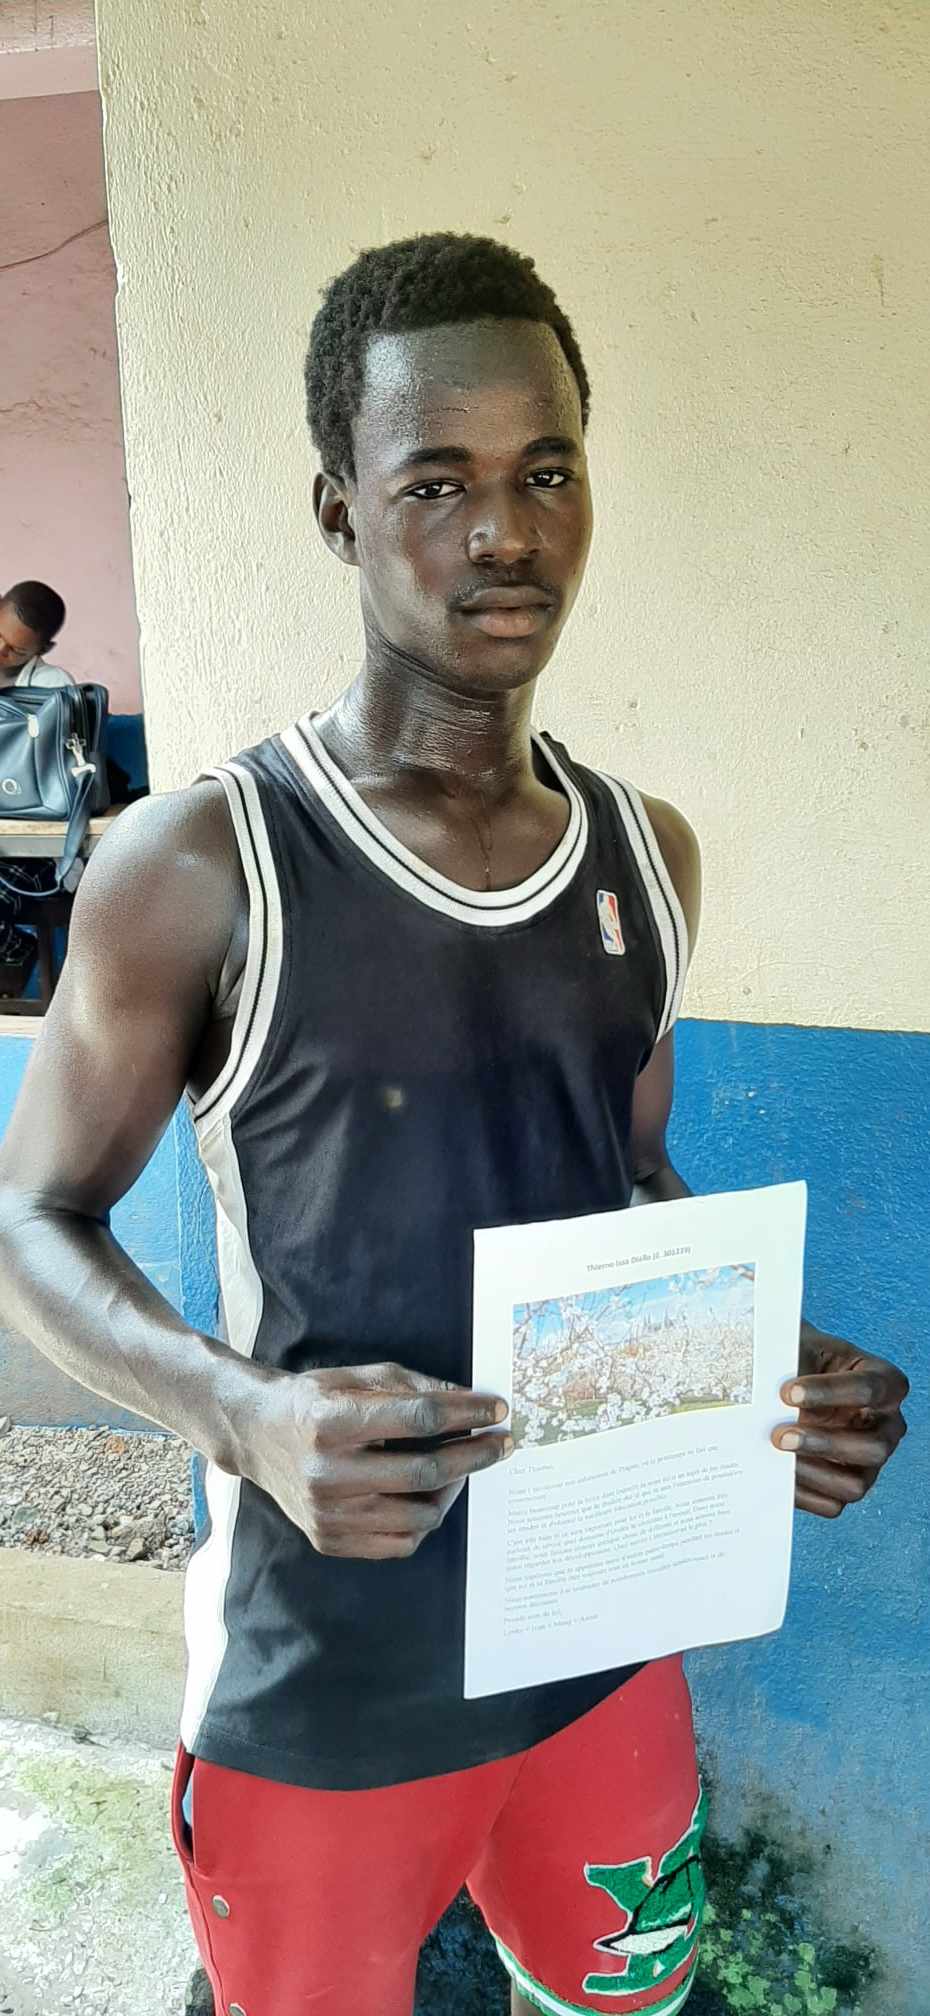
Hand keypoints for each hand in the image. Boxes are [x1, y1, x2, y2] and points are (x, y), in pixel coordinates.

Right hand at [237, 1360, 511, 1558]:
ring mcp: (327, 1514)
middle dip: (474, 1456)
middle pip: (425, 1473)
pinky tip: (428, 1496)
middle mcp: (326, 1473)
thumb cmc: (314, 1400)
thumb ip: (415, 1386)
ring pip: (419, 1518)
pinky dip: (424, 1522)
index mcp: (332, 1421)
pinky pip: (399, 1544)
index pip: (418, 1418)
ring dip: (452, 1490)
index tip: (497, 1410)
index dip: (466, 1413)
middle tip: (500, 1444)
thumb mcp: (358, 1376)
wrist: (257, 1436)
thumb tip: (472, 1401)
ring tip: (458, 1468)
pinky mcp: (329, 1540)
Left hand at [771, 1328, 907, 1518]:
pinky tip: (774, 1473)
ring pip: (855, 1484)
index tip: (787, 1392)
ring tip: (775, 1456)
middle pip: (874, 1447)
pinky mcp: (847, 1485)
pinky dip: (801, 1492)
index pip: (869, 1389)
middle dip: (824, 1443)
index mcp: (885, 1382)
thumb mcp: (798, 1347)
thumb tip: (756, 1385)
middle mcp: (887, 1426)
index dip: (829, 1392)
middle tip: (779, 1434)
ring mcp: (870, 1462)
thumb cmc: (800, 1359)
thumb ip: (787, 1359)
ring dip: (812, 1472)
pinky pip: (830, 1504)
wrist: (786, 1381)